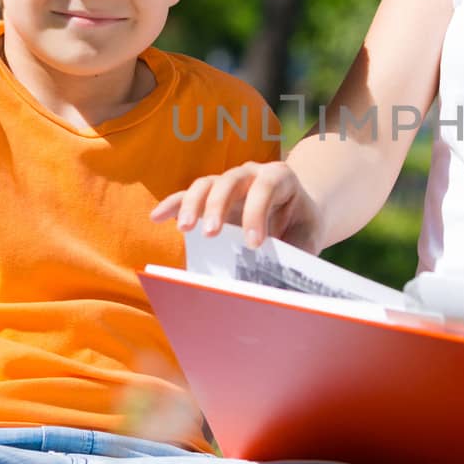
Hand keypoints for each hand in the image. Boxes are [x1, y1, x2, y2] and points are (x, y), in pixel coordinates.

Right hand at [150, 161, 319, 250]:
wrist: (299, 216)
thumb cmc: (302, 230)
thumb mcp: (306, 240)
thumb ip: (295, 257)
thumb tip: (279, 290)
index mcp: (281, 178)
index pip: (266, 187)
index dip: (257, 213)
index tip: (253, 244)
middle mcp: (252, 174)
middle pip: (231, 180)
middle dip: (219, 206)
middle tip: (212, 234)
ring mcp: (228, 182)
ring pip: (206, 185)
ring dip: (193, 205)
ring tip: (186, 229)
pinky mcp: (210, 196)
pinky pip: (188, 195)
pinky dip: (173, 204)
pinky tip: (157, 217)